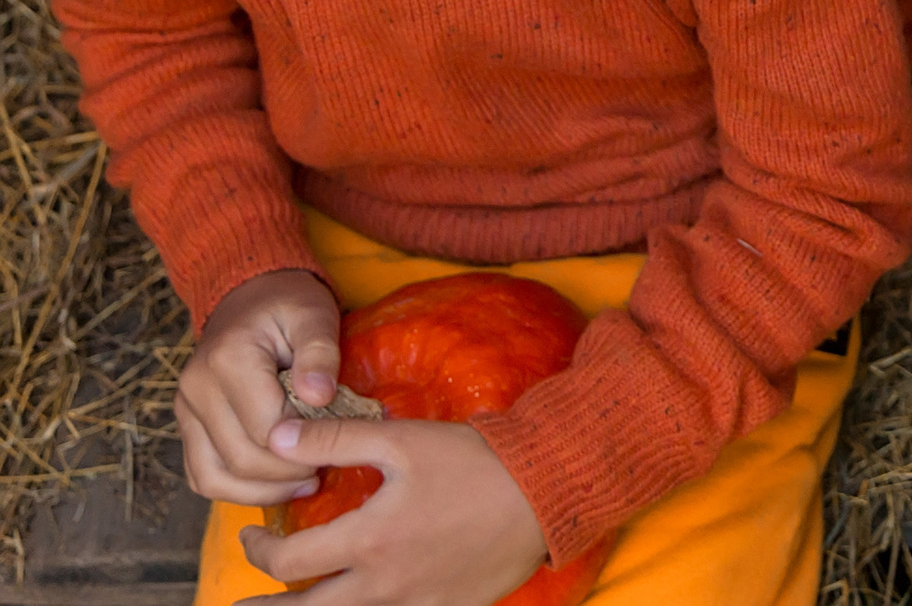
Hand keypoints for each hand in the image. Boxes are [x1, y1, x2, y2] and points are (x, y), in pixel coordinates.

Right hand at [176, 269, 342, 504]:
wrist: (249, 297)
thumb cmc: (289, 306)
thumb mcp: (314, 314)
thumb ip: (319, 352)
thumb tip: (319, 396)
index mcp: (228, 360)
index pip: (265, 428)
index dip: (304, 446)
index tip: (336, 445)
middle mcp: (196, 389)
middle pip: (240, 459)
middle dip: (286, 474)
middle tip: (326, 468)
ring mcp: (186, 410)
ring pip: (213, 477)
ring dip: (260, 492)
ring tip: (303, 484)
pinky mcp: (187, 426)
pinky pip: (202, 475)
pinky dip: (236, 489)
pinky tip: (275, 485)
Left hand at [234, 417, 547, 604]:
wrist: (546, 490)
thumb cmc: (475, 461)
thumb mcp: (402, 441)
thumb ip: (334, 440)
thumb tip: (275, 437)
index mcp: (368, 541)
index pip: (288, 559)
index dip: (258, 550)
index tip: (251, 535)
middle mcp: (384, 585)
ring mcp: (415, 605)